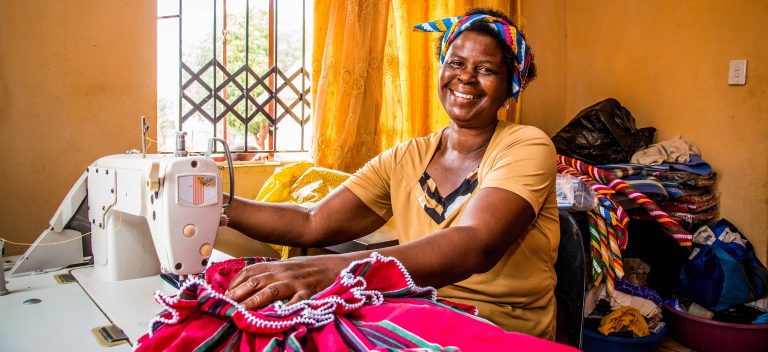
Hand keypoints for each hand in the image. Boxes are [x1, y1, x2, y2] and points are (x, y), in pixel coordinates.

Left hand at [225, 255, 345, 309]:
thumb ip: (272, 273)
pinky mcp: (309, 292)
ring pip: (271, 290)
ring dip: (254, 301)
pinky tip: (277, 316)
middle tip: (224, 306)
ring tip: (242, 312)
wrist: (337, 266)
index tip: (225, 295)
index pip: (250, 271)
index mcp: (278, 265)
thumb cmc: (312, 268)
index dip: (235, 283)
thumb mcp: (289, 266)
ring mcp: (296, 282)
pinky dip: (286, 308)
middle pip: (256, 281)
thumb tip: (251, 284)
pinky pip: (296, 300)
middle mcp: (284, 272)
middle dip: (238, 294)